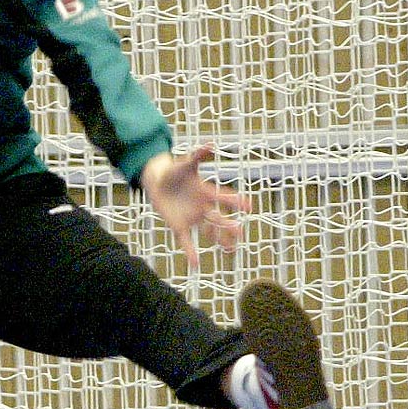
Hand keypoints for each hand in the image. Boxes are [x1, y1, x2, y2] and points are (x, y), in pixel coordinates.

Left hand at [139, 146, 252, 268]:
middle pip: (219, 218)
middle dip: (229, 225)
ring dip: (219, 240)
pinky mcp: (179, 226)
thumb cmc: (175, 171)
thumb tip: (211, 144)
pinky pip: (186, 241)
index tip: (249, 206)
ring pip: (209, 231)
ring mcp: (192, 218)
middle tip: (241, 232)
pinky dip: (190, 252)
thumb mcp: (186, 163)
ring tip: (230, 250)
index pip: (223, 198)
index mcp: (206, 193)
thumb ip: (198, 155)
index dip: (236, 201)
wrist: (158, 181)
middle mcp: (203, 207)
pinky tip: (195, 264)